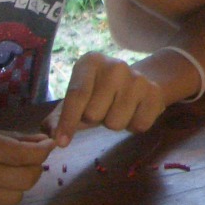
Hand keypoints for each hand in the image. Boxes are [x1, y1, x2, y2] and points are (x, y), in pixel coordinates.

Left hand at [46, 52, 166, 146]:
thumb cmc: (101, 93)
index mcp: (91, 62)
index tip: (61, 142)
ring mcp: (138, 78)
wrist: (142, 82)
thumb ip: (58, 117)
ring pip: (115, 123)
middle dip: (96, 119)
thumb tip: (49, 135)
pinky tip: (135, 111)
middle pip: (94, 114)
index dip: (67, 122)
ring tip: (119, 109)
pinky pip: (138, 126)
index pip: (76, 95)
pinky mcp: (155, 93)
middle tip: (104, 108)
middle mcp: (115, 66)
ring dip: (114, 123)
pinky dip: (134, 125)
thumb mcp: (77, 99)